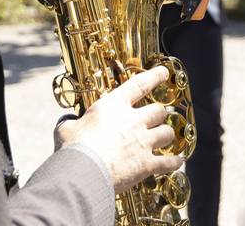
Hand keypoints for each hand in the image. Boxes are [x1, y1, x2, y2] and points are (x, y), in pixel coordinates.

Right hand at [54, 67, 182, 192]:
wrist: (84, 171)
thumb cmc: (73, 148)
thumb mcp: (67, 129)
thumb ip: (70, 123)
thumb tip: (67, 123)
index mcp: (114, 106)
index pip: (139, 85)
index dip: (154, 76)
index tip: (163, 72)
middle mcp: (133, 121)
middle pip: (159, 110)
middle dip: (160, 113)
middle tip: (158, 116)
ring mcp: (143, 142)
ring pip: (167, 133)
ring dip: (167, 135)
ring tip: (165, 138)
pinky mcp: (147, 164)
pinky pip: (168, 161)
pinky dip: (174, 162)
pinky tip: (177, 162)